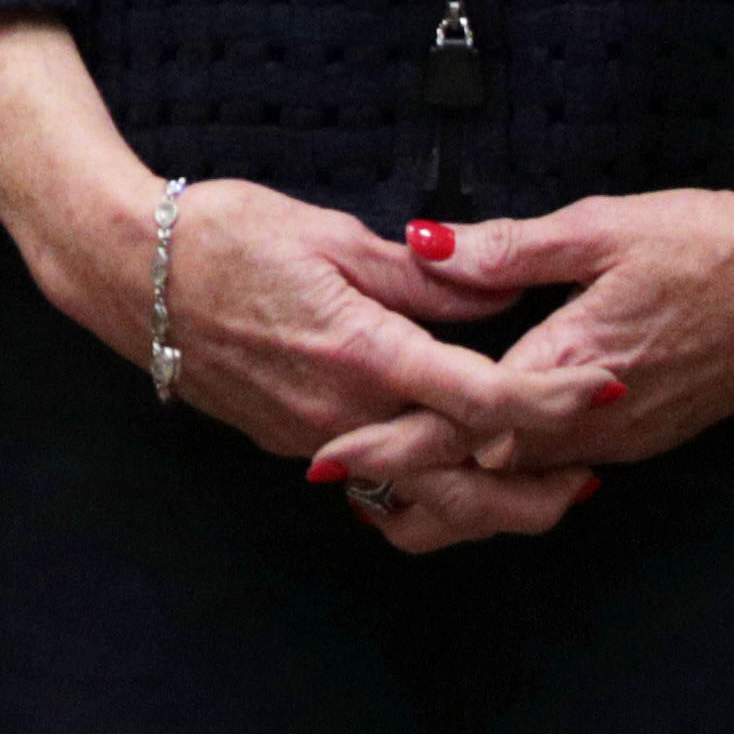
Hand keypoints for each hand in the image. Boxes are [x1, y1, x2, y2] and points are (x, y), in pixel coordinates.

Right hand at [40, 173, 611, 556]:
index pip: (484, 399)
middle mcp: (343, 412)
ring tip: (531, 483)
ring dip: (479, 501)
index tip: (606, 390)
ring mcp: (311, 437)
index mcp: (364, 353)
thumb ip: (420, 274)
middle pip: (459, 487)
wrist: (127, 270)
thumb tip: (495, 290)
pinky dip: (419, 482)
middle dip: (533, 496)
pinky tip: (443, 457)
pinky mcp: (286, 440)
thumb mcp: (331, 232)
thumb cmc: (223, 234)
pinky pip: (368, 478)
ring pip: (413, 495)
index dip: (554, 400)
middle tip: (588, 481)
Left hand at [332, 186, 733, 499]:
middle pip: (488, 472)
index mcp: (574, 364)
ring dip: (458, 486)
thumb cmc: (708, 243)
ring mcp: (627, 438)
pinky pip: (563, 472)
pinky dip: (509, 476)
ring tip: (384, 477)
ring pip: (525, 485)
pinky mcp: (646, 437)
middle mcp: (599, 421)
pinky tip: (472, 459)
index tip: (332, 458)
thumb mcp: (603, 227)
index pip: (467, 422)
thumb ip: (509, 248)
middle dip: (411, 478)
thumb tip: (425, 247)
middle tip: (336, 475)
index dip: (396, 443)